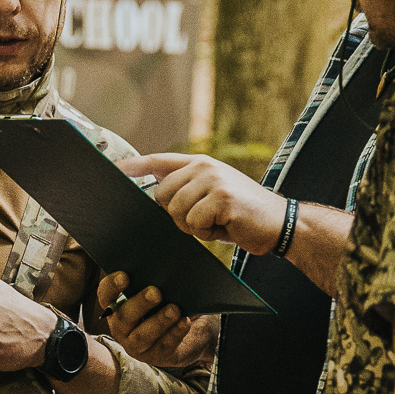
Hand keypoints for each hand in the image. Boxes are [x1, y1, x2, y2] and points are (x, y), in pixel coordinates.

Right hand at [95, 271, 217, 368]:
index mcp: (116, 306)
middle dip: (140, 304)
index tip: (125, 276)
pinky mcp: (155, 356)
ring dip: (158, 321)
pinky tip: (185, 321)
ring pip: (142, 336)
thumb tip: (162, 268)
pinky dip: (175, 333)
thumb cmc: (170, 303)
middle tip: (156, 292)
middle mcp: (121, 327)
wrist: (192, 331)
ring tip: (174, 309)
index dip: (112, 286)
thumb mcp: (162, 290)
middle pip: (124, 317)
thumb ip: (155, 281)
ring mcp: (136, 345)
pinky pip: (163, 346)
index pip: (106, 295)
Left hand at [123, 153, 288, 253]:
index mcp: (201, 164)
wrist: (279, 223)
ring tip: (216, 223)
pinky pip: (193, 222)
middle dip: (175, 215)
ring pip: (175, 211)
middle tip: (203, 220)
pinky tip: (225, 227)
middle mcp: (205, 166)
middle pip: (161, 194)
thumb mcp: (212, 196)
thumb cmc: (241, 215)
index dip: (136, 165)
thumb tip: (153, 199)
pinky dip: (206, 233)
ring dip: (192, 226)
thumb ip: (186, 191)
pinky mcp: (221, 197)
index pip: (160, 161)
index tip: (115, 168)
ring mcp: (213, 180)